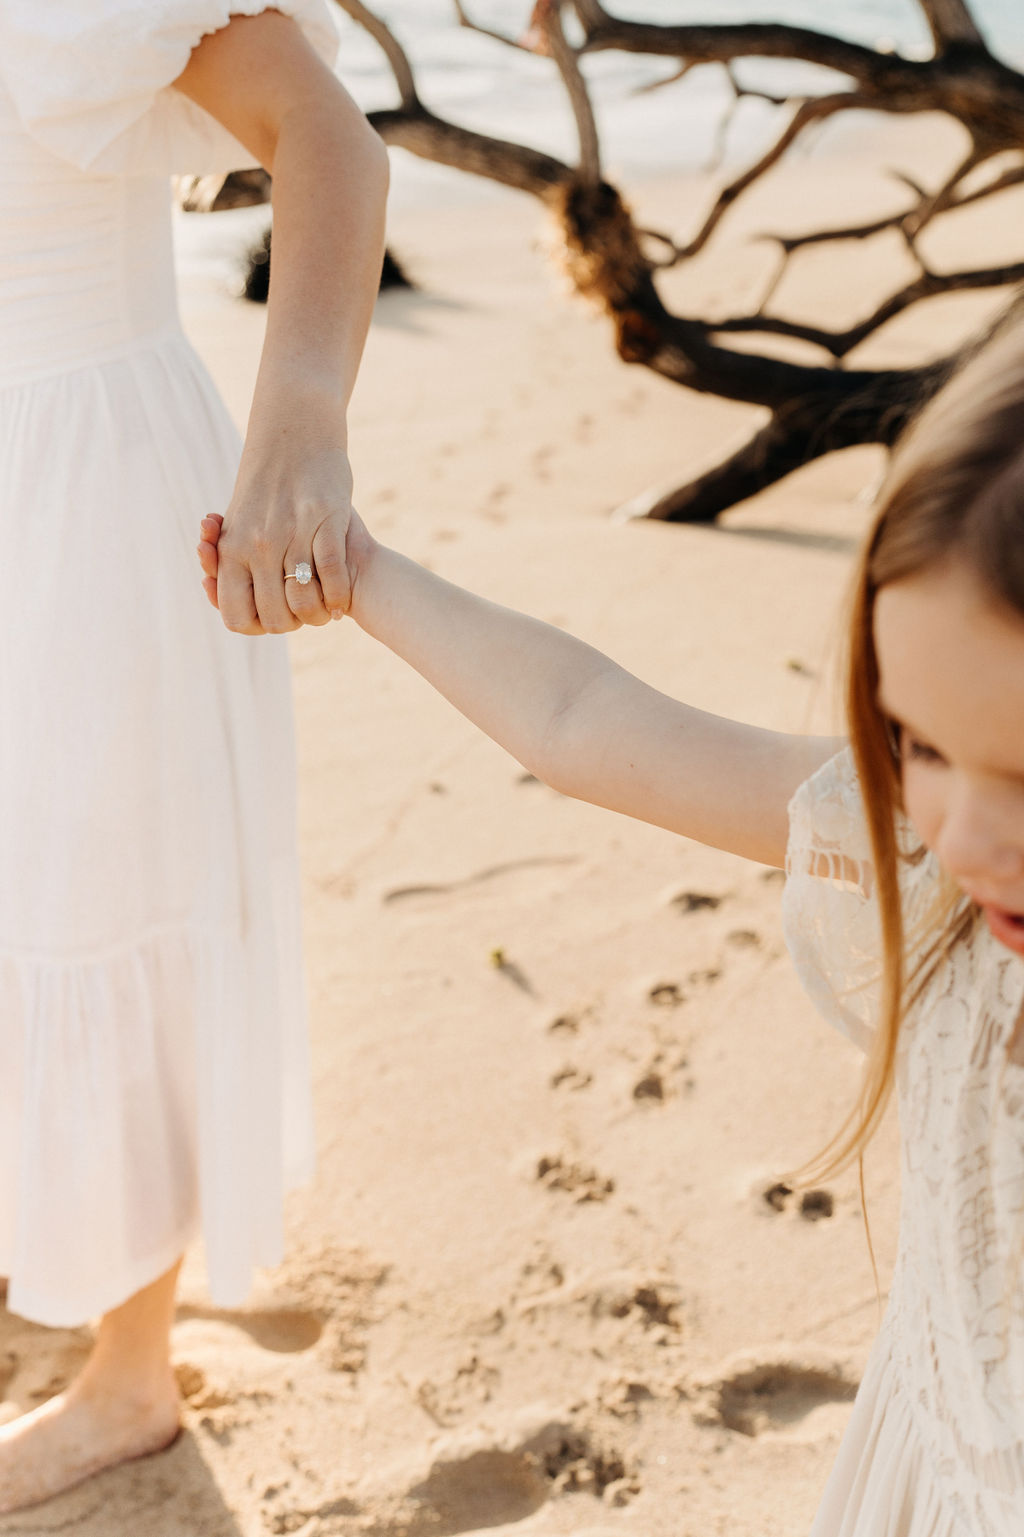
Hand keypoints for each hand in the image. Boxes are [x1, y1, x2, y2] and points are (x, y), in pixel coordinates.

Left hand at [211, 408, 353, 633]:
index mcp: (231, 548)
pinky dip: (338, 596)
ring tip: (324, 612)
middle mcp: (258, 544)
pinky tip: (341, 601)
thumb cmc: (267, 484)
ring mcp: (292, 532)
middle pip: (274, 617)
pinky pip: (332, 573)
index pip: (236, 615)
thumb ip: (232, 561)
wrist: (295, 432)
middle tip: (302, 616)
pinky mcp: (326, 519)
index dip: (257, 628)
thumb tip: (229, 599)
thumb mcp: (238, 521)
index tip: (272, 619)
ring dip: (317, 616)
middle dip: (292, 625)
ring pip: (303, 600)